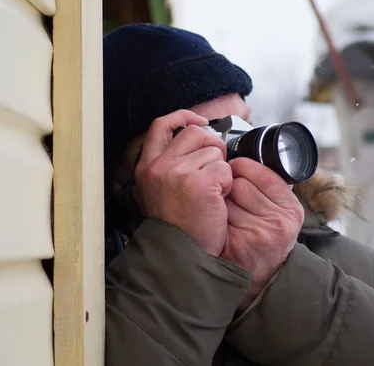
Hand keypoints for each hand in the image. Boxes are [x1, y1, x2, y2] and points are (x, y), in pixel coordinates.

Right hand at [135, 110, 232, 255]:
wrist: (179, 256)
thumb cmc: (177, 227)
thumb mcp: (160, 191)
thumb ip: (171, 164)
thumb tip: (198, 139)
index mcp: (147, 167)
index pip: (162, 125)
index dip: (183, 116)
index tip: (199, 121)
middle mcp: (158, 167)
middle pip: (195, 132)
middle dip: (212, 146)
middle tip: (214, 168)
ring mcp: (177, 174)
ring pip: (213, 152)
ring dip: (219, 170)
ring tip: (210, 194)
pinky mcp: (199, 184)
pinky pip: (224, 169)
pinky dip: (226, 184)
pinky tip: (216, 201)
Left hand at [221, 158, 304, 309]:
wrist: (262, 276)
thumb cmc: (267, 236)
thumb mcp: (280, 211)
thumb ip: (268, 186)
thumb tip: (241, 156)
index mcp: (290, 209)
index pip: (261, 173)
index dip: (243, 168)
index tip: (236, 169)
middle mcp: (278, 223)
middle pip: (239, 183)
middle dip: (229, 184)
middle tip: (228, 194)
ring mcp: (257, 236)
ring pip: (224, 199)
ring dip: (218, 200)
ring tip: (223, 210)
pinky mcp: (236, 247)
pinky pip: (216, 217)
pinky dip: (211, 217)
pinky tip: (216, 223)